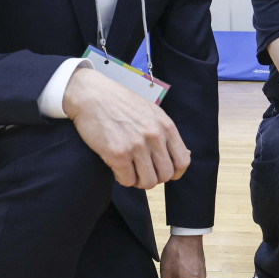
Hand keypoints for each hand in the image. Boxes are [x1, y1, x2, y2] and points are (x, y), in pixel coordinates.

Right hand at [62, 67, 190, 188]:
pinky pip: (127, 181)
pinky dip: (122, 178)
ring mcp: (137, 146)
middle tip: (141, 170)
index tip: (163, 172)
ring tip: (129, 170)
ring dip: (138, 181)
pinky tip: (117, 167)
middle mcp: (154, 136)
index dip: (174, 172)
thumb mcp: (152, 112)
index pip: (182, 161)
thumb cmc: (121, 103)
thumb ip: (167, 133)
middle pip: (166, 175)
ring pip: (148, 182)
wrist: (91, 95)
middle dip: (154, 177)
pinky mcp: (118, 153)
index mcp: (166, 126)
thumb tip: (187, 153)